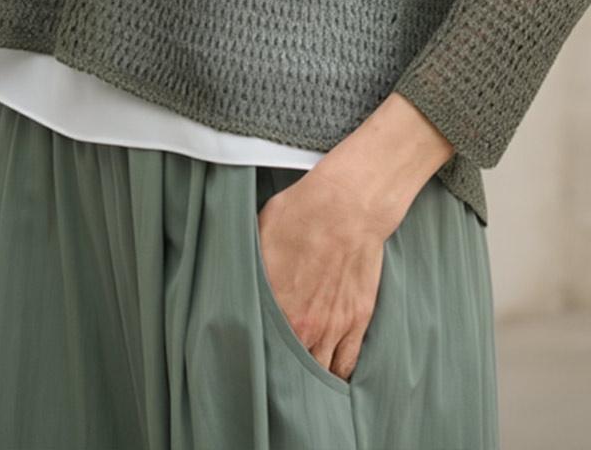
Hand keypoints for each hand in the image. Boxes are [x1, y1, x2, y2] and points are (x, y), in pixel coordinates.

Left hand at [256, 164, 400, 384]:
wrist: (347, 205)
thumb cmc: (302, 212)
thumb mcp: (260, 233)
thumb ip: (249, 266)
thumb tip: (233, 277)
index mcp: (276, 307)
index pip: (260, 352)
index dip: (254, 361)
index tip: (248, 364)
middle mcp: (305, 325)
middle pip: (291, 372)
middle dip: (282, 378)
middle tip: (274, 381)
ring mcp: (334, 326)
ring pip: (320, 374)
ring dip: (309, 380)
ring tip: (299, 385)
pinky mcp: (357, 320)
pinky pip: (347, 363)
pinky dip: (337, 375)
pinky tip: (329, 377)